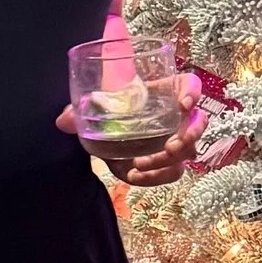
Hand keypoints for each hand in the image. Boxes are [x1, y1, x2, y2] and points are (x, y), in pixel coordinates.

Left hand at [55, 75, 203, 185]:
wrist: (104, 129)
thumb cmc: (107, 108)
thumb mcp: (92, 105)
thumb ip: (78, 109)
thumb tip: (63, 121)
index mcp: (165, 91)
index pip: (189, 85)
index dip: (192, 93)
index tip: (183, 105)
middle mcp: (175, 116)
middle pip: (198, 123)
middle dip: (189, 136)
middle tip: (170, 146)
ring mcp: (173, 141)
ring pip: (189, 152)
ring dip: (171, 161)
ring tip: (142, 164)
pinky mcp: (164, 163)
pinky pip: (171, 173)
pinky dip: (156, 177)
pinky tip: (136, 176)